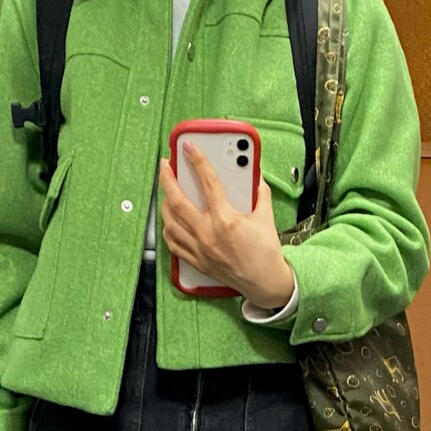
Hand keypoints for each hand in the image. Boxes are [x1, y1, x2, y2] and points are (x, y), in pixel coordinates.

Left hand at [159, 143, 295, 309]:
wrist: (264, 283)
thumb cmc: (265, 253)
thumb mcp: (266, 217)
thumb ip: (259, 194)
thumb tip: (255, 177)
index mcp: (226, 220)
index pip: (208, 182)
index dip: (197, 161)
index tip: (188, 148)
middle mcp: (208, 234)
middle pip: (178, 201)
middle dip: (167, 179)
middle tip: (164, 166)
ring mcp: (200, 249)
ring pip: (170, 222)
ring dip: (165, 203)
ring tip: (167, 192)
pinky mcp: (197, 262)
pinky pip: (173, 244)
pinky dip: (168, 229)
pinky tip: (169, 221)